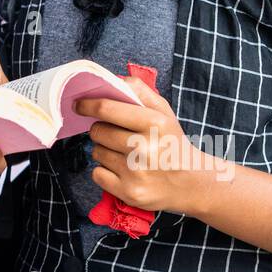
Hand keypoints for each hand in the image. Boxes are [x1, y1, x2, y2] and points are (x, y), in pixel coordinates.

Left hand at [73, 75, 219, 214]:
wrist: (193, 183)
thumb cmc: (172, 142)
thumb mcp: (164, 112)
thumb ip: (139, 90)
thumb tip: (112, 78)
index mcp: (154, 123)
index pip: (107, 109)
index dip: (87, 105)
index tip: (78, 105)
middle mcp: (144, 147)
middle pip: (98, 131)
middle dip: (101, 130)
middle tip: (117, 135)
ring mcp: (136, 172)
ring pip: (96, 152)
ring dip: (104, 151)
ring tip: (125, 154)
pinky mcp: (129, 192)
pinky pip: (96, 174)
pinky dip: (105, 172)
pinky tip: (123, 171)